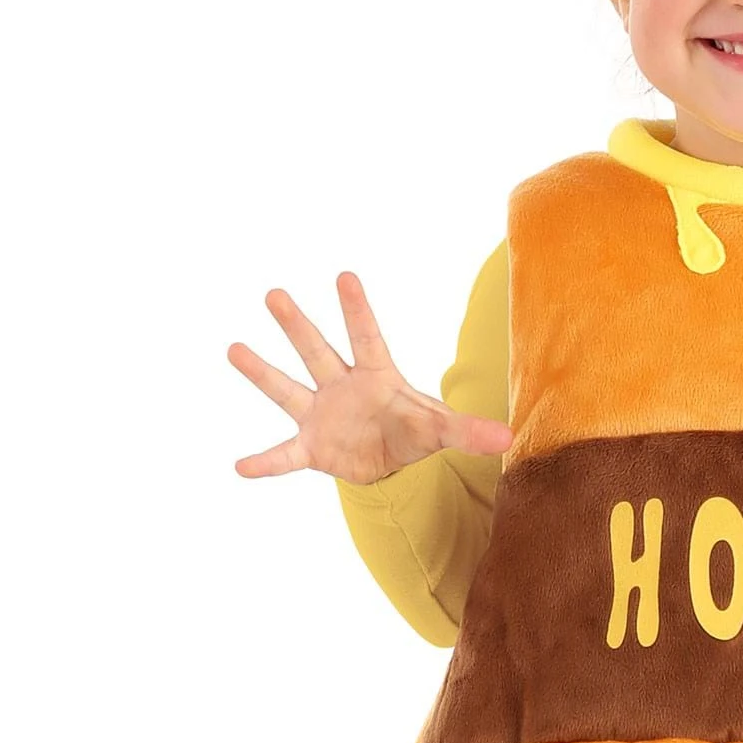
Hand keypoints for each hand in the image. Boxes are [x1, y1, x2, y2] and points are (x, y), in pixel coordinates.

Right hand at [227, 271, 515, 482]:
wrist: (391, 460)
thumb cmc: (414, 431)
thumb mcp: (440, 431)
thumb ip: (468, 432)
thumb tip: (509, 438)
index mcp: (376, 376)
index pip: (367, 337)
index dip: (357, 309)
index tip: (345, 275)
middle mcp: (342, 387)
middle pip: (318, 351)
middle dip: (298, 326)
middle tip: (274, 293)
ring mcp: (322, 414)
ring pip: (288, 389)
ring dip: (262, 372)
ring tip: (233, 347)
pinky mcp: (313, 446)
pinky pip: (284, 454)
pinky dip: (265, 462)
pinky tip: (239, 466)